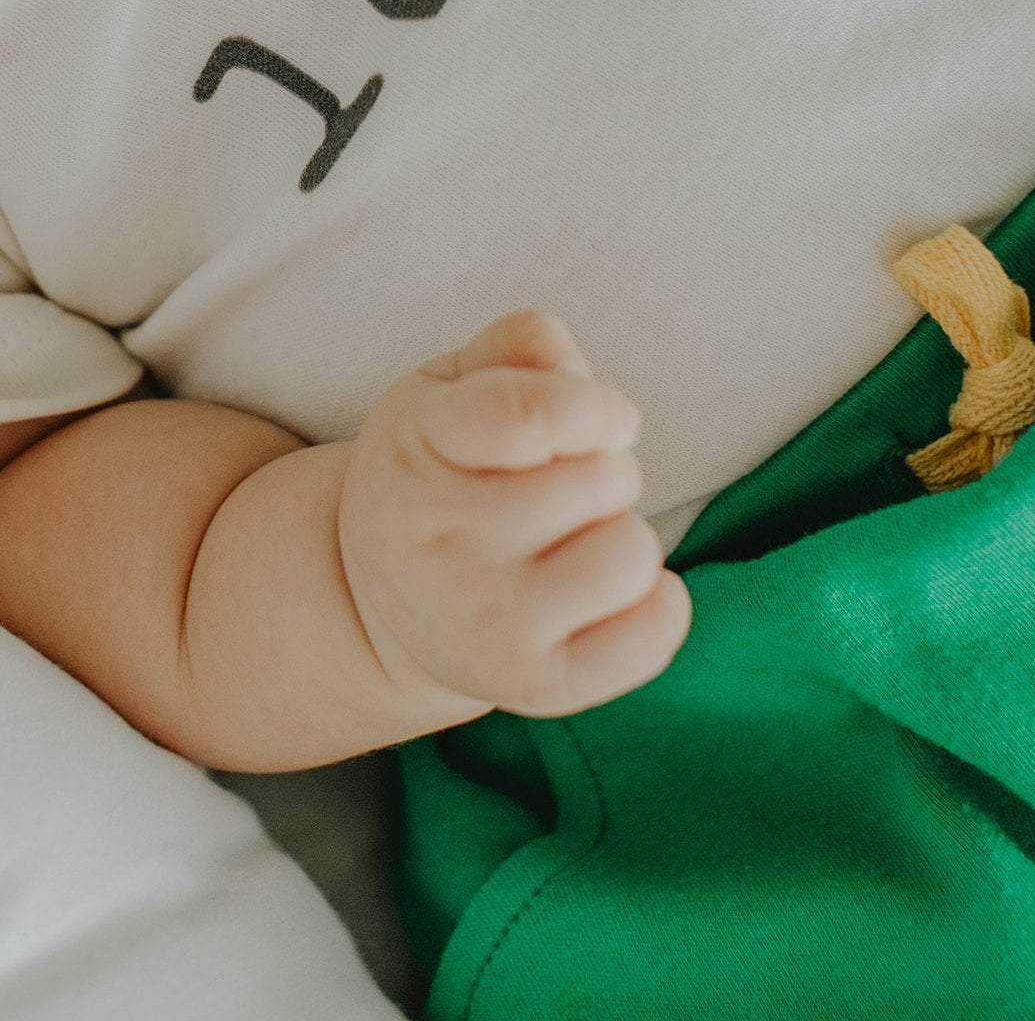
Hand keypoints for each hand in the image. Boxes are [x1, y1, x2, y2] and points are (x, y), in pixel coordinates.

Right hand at [337, 310, 691, 722]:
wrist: (378, 598)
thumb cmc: (435, 468)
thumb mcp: (445, 386)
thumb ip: (516, 349)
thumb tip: (587, 391)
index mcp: (418, 447)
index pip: (529, 416)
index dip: (589, 405)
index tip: (591, 415)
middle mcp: (445, 543)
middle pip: (606, 477)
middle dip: (601, 466)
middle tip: (552, 484)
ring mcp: (489, 623)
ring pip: (633, 553)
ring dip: (619, 533)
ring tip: (570, 538)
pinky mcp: (535, 686)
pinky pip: (651, 636)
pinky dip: (656, 605)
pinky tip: (606, 590)